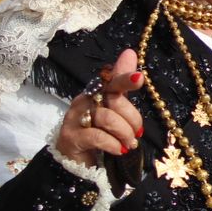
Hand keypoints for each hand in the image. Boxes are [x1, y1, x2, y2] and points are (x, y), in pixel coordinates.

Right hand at [55, 48, 145, 166]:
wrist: (74, 158)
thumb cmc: (97, 129)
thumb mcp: (113, 107)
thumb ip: (122, 84)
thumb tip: (130, 52)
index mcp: (95, 91)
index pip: (111, 81)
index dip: (125, 79)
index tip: (139, 78)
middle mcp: (83, 101)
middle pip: (113, 101)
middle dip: (132, 119)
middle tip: (137, 133)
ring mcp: (75, 119)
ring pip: (107, 118)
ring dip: (124, 133)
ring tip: (128, 143)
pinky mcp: (72, 137)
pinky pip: (98, 137)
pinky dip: (113, 144)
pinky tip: (118, 150)